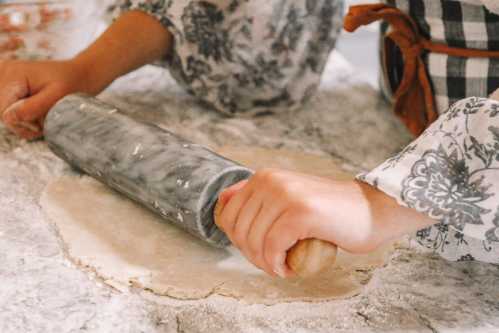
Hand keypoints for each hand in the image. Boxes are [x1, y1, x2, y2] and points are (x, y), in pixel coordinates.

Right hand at [0, 59, 88, 139]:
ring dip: (23, 120)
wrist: (75, 74)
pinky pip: (7, 108)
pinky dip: (21, 115)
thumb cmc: (69, 82)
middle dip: (23, 122)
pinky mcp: (7, 85)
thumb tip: (9, 118)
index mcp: (13, 74)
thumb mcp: (56, 95)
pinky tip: (34, 113)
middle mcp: (3, 72)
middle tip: (43, 123)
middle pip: (2, 112)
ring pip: (4, 112)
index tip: (41, 125)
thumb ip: (33, 107)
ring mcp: (3, 78)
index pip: (4, 110)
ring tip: (41, 118)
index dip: (22, 122)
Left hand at [216, 169, 435, 277]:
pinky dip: (277, 265)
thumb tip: (222, 204)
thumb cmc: (329, 211)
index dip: (237, 240)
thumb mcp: (287, 196)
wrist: (370, 210)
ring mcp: (285, 195)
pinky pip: (273, 248)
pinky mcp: (300, 213)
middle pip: (238, 230)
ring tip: (282, 267)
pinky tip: (288, 269)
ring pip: (254, 241)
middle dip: (250, 255)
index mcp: (264, 176)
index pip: (228, 214)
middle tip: (272, 263)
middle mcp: (270, 180)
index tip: (258, 250)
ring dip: (265, 263)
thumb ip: (258, 198)